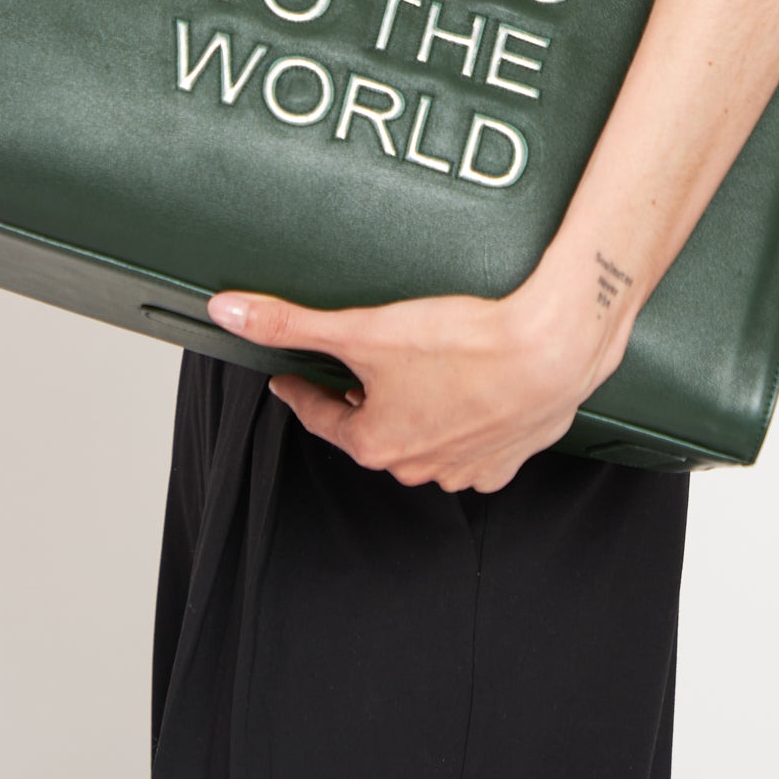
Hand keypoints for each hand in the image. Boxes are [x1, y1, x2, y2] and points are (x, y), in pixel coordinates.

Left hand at [204, 278, 630, 493]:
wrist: (550, 350)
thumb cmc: (463, 345)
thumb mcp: (361, 328)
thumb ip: (290, 322)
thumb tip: (228, 312)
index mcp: (378, 441)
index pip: (323, 416)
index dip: (302, 391)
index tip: (289, 378)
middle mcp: (420, 465)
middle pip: (374, 431)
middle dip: (361, 402)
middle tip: (355, 370)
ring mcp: (468, 466)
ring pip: (425, 440)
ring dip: (415, 412)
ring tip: (415, 373)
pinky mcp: (510, 455)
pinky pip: (476, 446)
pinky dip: (465, 424)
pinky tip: (469, 393)